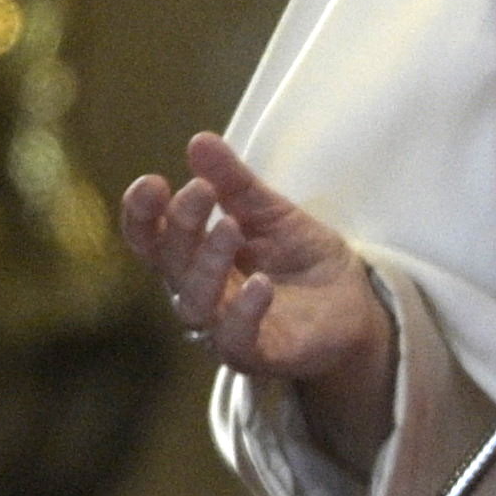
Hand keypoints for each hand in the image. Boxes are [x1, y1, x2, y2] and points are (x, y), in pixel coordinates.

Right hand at [120, 133, 396, 466]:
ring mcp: (222, 328)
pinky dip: (244, 312)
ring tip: (230, 227)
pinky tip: (260, 284)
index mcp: (193, 257)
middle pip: (170, 264)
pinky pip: (236, 339)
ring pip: (195, 303)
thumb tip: (199, 139)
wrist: (354, 305)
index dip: (142, 214)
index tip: (153, 181)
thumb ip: (236, 182)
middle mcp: (198, 294)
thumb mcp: (272, 211)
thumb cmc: (301, 260)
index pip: (150, 239)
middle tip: (201, 190)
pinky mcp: (257, 355)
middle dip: (181, 224)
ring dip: (208, 263)